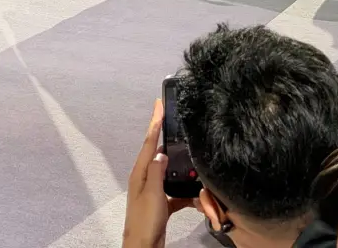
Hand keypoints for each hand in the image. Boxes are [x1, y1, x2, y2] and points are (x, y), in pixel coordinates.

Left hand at [122, 101, 194, 247]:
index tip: (159, 103)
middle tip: (177, 123)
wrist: (143, 247)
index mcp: (140, 172)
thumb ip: (157, 170)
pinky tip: (197, 194)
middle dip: (167, 138)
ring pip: (170, 172)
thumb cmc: (146, 219)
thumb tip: (161, 151)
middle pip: (158, 153)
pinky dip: (186, 191)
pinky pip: (175, 192)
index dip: (155, 121)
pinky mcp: (161, 205)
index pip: (149, 141)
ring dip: (181, 168)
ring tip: (193, 158)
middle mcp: (145, 178)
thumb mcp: (152, 192)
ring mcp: (153, 191)